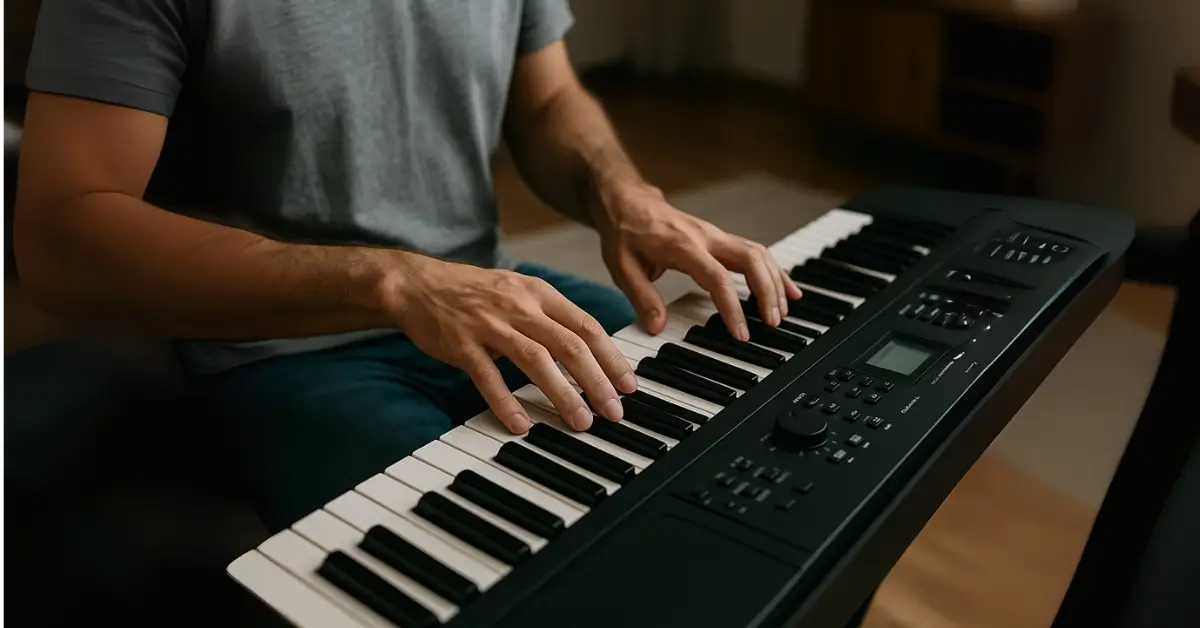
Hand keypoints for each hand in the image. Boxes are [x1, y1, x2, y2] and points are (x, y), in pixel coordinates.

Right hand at [397, 258, 636, 433]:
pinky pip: (488, 377)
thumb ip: (553, 317)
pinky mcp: (462, 344)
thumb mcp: (520, 292)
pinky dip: (506, 402)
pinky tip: (521, 425)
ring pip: (536, 361)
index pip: (586, 326)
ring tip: (581, 422)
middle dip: (597, 381)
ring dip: (563, 394)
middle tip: (614, 412)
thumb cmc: (475, 293)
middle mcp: (520, 306)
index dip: (611, 358)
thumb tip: (591, 349)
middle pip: (570, 345)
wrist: (418, 284)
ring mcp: (490, 324)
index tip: (628, 385)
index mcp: (539, 293)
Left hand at [598, 184, 802, 337]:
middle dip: (767, 291)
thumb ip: (641, 297)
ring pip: (758, 253)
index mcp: (683, 246)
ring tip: (784, 312)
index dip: (733, 307)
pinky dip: (774, 270)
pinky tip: (788, 289)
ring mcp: (716, 235)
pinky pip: (755, 252)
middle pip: (750, 259)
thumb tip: (658, 327)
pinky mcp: (720, 238)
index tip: (742, 333)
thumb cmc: (625, 234)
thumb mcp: (622, 267)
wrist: (627, 202)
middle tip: (773, 322)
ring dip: (775, 281)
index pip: (717, 278)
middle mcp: (706, 237)